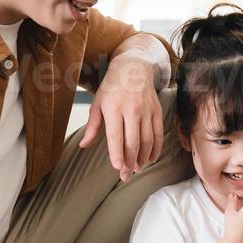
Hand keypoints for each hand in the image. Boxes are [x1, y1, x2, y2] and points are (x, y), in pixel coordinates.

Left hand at [80, 56, 162, 181]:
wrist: (133, 66)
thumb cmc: (112, 86)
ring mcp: (146, 110)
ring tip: (137, 168)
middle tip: (126, 175)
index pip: (116, 137)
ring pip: (147, 140)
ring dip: (143, 157)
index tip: (118, 167)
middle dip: (130, 161)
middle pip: (133, 142)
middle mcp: (132, 110)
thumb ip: (93, 126)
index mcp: (114, 108)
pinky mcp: (156, 110)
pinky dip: (155, 148)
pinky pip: (158, 133)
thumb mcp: (97, 103)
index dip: (117, 154)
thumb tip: (84, 145)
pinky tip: (151, 158)